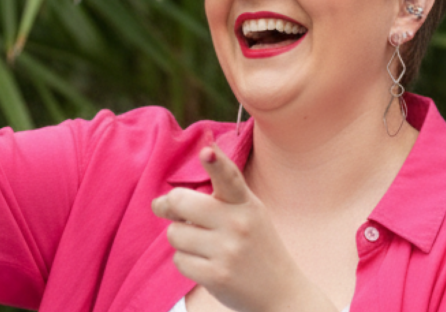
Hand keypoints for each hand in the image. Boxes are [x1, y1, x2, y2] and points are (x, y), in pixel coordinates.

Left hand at [152, 145, 335, 311]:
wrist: (281, 292)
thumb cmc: (256, 245)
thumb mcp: (250, 212)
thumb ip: (219, 196)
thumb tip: (164, 198)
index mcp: (245, 203)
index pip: (229, 177)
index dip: (216, 163)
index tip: (206, 151)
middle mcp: (237, 224)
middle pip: (180, 202)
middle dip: (169, 207)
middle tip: (167, 209)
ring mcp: (227, 251)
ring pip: (174, 233)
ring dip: (180, 239)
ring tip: (201, 245)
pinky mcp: (216, 276)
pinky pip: (179, 260)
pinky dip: (186, 262)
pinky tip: (205, 264)